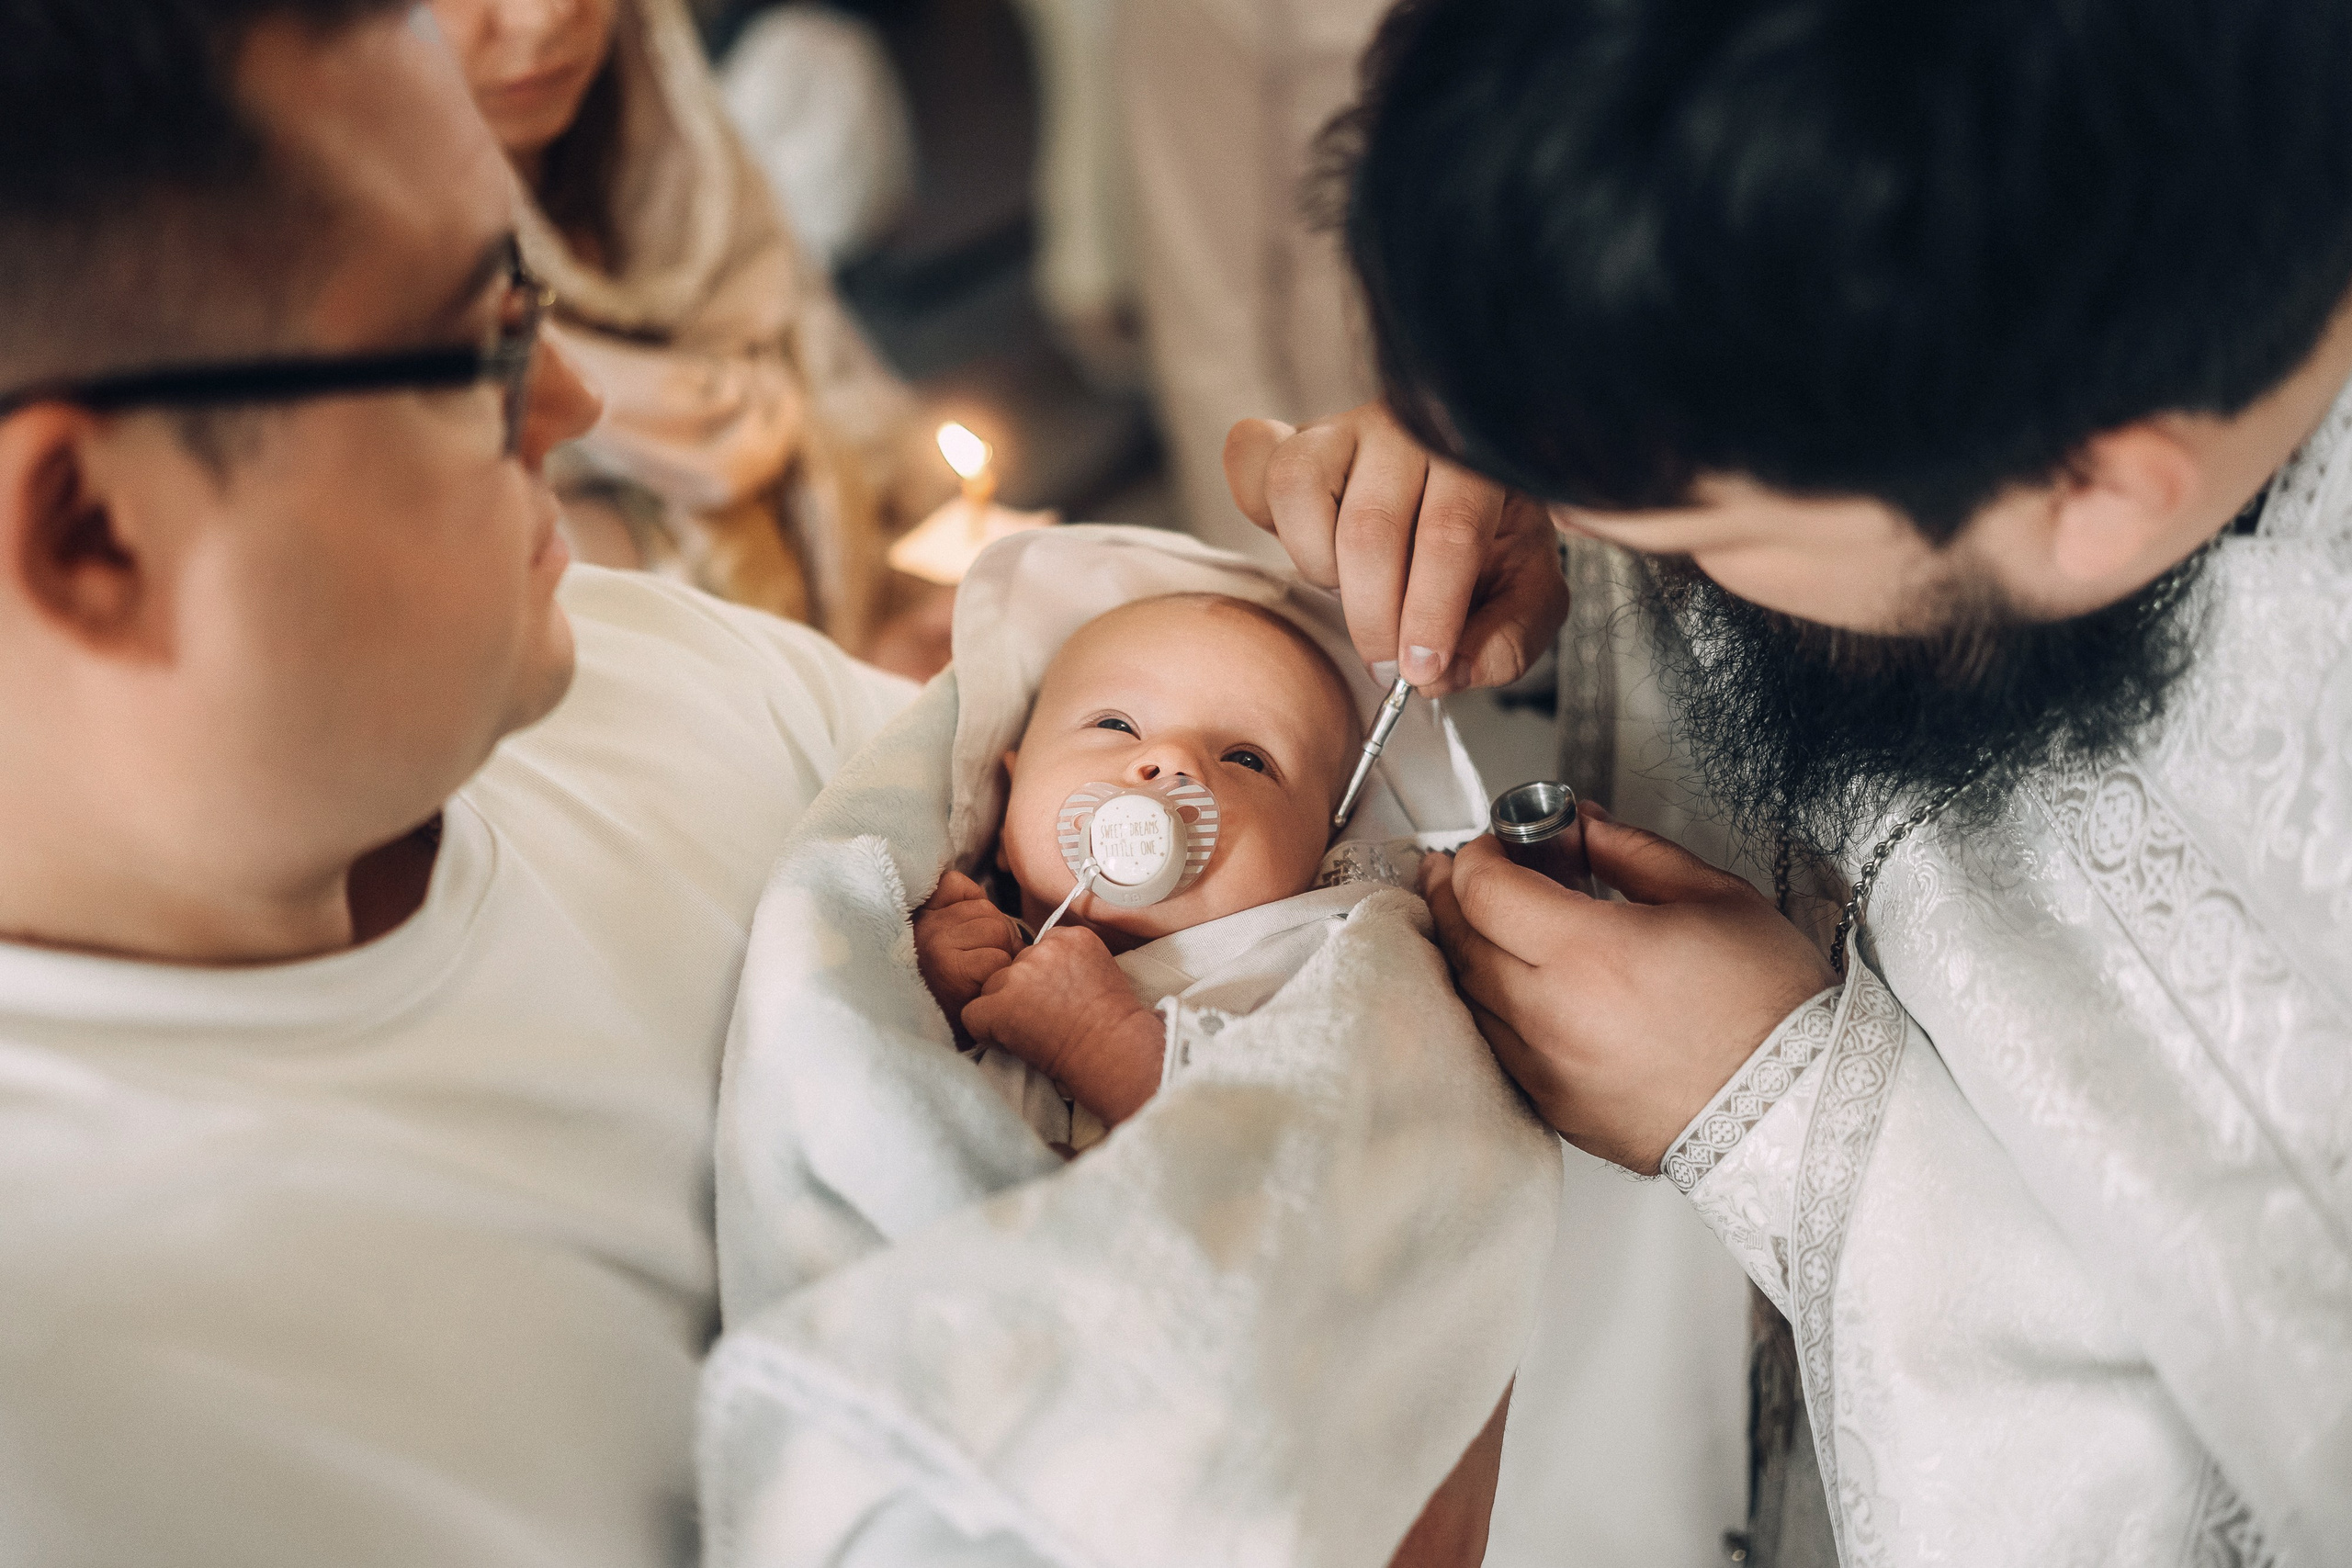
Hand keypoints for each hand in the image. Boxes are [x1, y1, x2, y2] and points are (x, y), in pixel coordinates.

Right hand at [913, 871, 1021, 1041]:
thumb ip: (957, 908)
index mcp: (916, 916)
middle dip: (995, 939)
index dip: (972, 910)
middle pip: (988, 911)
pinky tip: (980, 992)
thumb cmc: (944, 990)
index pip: (953, 884)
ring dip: (1000, 958)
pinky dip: (998, 978)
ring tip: (980, 980)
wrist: (931, 1041)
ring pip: (998, 931)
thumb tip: (983, 895)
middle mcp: (920, 927)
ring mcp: (935, 946)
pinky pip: (999, 958)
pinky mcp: (953, 970)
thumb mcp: (942, 940)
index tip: (964, 940)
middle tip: (979, 968)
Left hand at [963, 927, 1164, 1125]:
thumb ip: (1069, 962)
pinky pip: (973, 1014)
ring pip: (991, 988)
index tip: (1056, 997)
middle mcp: (1041, 949)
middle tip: (1045, 1018)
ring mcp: (1017, 976)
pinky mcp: (998, 1005)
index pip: (1037, 950)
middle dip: (1022, 992)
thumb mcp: (1102, 971)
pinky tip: (1012, 1040)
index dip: (1042, 977)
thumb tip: (1044, 976)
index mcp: (1070, 937)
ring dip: (1004, 1009)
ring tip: (1033, 1031)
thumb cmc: (1113, 1023)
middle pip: (1013, 967)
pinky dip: (986, 1030)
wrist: (1113, 1050)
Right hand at [1224, 403, 1567, 695]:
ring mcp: (1345, 428)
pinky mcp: (1294, 439)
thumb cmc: (1487, 540)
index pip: (1450, 532)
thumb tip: (1450, 671)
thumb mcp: (1526, 592)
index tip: (1422, 670)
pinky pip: (1254, 465)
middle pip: (1370, 527)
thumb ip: (1508, 639)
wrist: (1453, 484)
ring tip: (1350, 591)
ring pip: (1298, 488)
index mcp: (1476, 460)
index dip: (1431, 613)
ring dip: (1319, 566)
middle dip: (1374, 618)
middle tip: (1388, 664)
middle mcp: (1407, 432)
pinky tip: (1311, 549)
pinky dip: (1267, 520)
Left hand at [1419, 808, 1835, 1173]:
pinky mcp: (1556, 1109)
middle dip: (1452, 896)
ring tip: (1476, 920)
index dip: (1476, 857)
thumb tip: (1580, 829)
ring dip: (1463, 951)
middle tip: (1457, 871)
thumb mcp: (1712, 896)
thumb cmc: (1773, 1011)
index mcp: (1589, 954)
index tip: (1492, 845)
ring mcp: (1548, 1071)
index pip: (1483, 891)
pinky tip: (1504, 983)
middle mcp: (1553, 1016)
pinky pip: (1495, 1046)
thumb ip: (1631, 851)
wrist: (1801, 1109)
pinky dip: (1487, 1006)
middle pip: (1461, 942)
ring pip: (1469, 998)